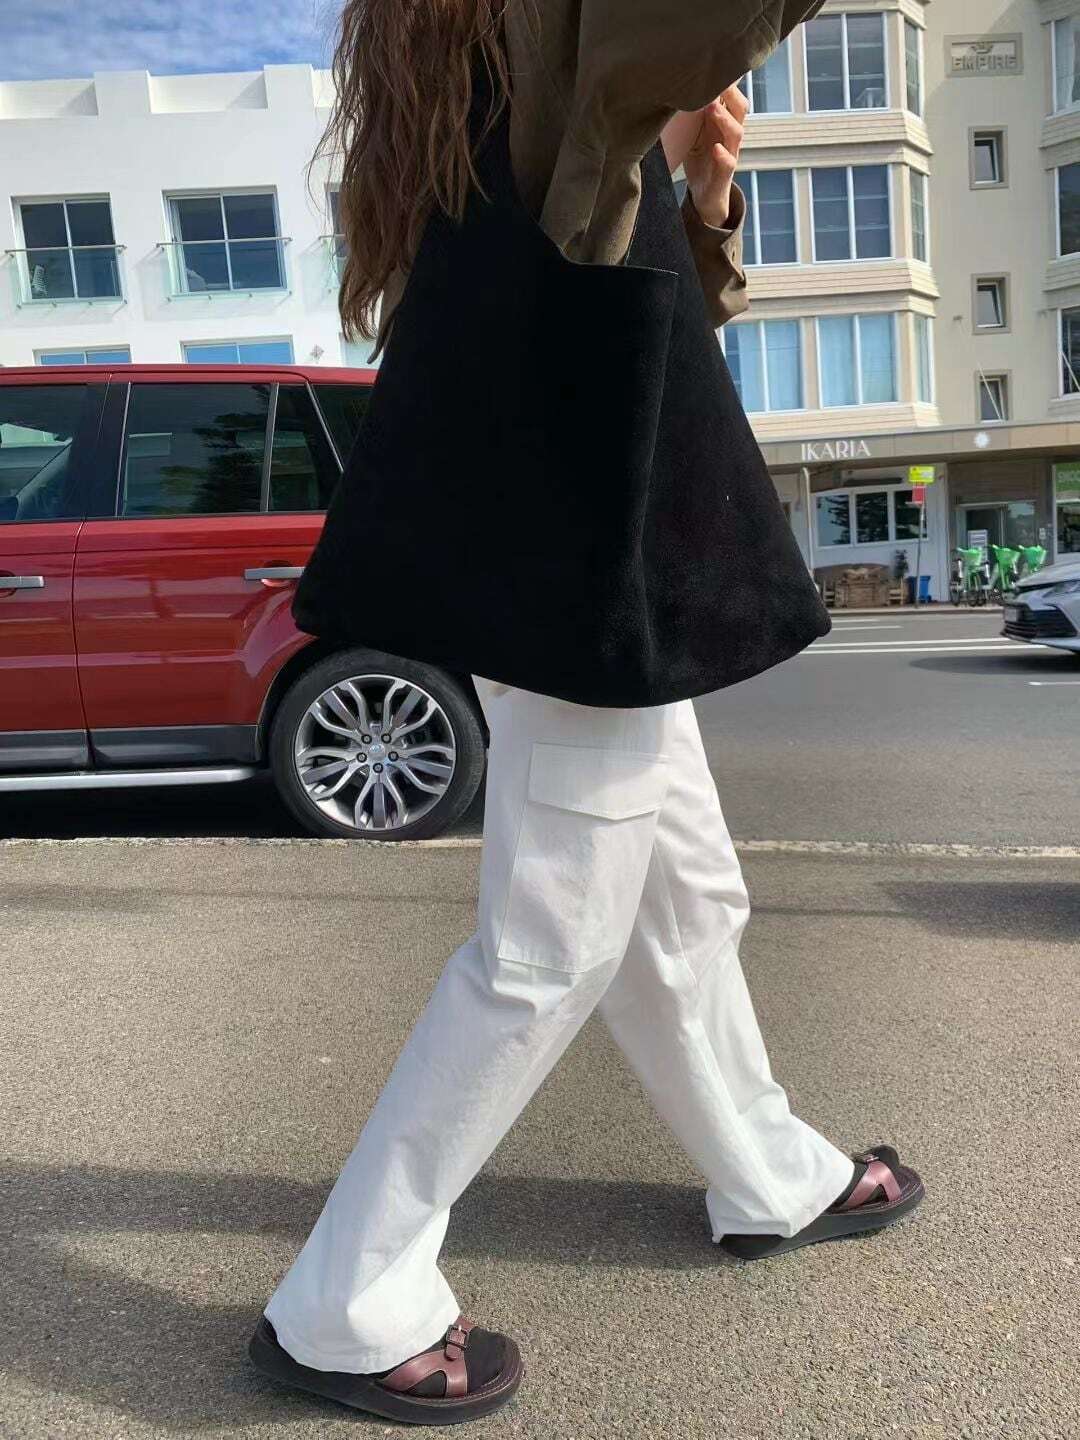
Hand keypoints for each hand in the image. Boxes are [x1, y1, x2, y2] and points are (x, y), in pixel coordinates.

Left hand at [682, 84, 747, 228]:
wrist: (704, 194)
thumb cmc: (699, 157)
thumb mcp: (694, 131)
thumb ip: (691, 110)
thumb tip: (675, 83)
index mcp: (723, 121)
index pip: (730, 94)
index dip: (727, 79)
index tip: (714, 60)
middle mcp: (729, 134)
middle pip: (740, 107)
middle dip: (730, 92)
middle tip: (715, 80)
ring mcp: (729, 153)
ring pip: (737, 132)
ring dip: (725, 119)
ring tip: (712, 109)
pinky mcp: (725, 174)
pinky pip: (729, 163)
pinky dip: (724, 156)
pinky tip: (716, 149)